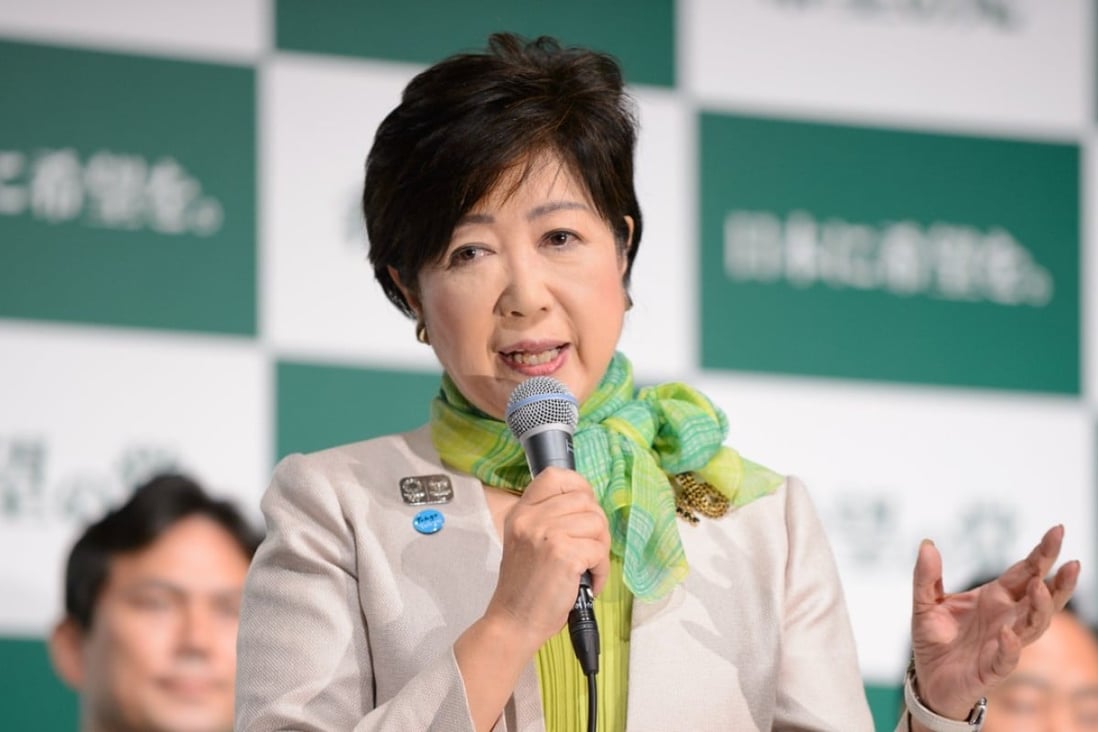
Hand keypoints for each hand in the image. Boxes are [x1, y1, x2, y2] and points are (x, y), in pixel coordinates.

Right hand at [483, 467, 610, 655]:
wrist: (513, 622)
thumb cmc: (525, 588)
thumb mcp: (525, 542)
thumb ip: (548, 519)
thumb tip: (587, 507)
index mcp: (521, 512)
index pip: (556, 476)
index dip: (579, 487)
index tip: (586, 509)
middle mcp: (531, 518)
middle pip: (585, 500)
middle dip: (597, 527)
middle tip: (589, 550)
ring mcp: (546, 534)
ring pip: (597, 523)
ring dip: (601, 549)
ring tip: (588, 568)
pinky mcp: (563, 555)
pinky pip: (599, 550)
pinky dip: (601, 569)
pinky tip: (589, 581)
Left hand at [909, 525, 1079, 719]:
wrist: (928, 678)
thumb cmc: (935, 639)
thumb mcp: (924, 602)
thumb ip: (925, 575)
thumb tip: (927, 544)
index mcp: (995, 597)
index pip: (1025, 572)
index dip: (1042, 553)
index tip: (1057, 531)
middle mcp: (1007, 618)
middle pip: (1042, 597)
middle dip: (1058, 580)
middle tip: (1071, 561)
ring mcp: (1004, 643)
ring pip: (1034, 625)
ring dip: (1040, 608)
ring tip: (1040, 587)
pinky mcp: (993, 668)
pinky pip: (1007, 658)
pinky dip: (1011, 647)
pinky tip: (1010, 635)